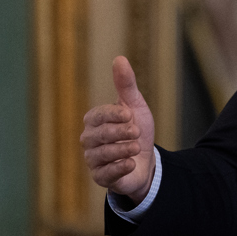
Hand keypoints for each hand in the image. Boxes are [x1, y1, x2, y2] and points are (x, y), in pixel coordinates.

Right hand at [80, 56, 156, 205]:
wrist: (146, 159)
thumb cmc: (137, 129)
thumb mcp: (135, 105)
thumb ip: (126, 84)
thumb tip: (119, 58)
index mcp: (95, 120)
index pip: (98, 115)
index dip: (115, 114)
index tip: (130, 115)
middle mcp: (89, 139)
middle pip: (99, 135)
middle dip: (121, 133)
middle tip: (137, 132)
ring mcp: (93, 159)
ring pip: (102, 155)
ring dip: (123, 150)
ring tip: (136, 147)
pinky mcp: (100, 177)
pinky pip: (104, 174)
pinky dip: (120, 168)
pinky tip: (131, 163)